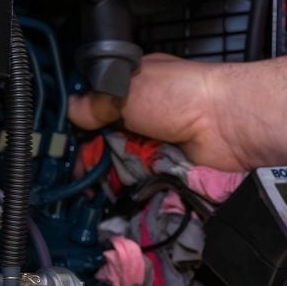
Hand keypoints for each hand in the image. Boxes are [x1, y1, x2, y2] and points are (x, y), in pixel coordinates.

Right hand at [68, 53, 286, 170]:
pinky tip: (110, 197)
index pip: (96, 108)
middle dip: (90, 157)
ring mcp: (154, 144)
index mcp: (130, 88)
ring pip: (121, 163)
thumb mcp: (126, 90)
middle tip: (71, 175)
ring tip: (86, 191)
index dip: (79, 126)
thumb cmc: (179, 95)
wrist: (225, 123)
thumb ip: (96, 103)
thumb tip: (70, 110)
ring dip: (106, 176)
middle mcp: (141, 116)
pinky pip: (141, 180)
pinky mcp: (165, 168)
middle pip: (105, 141)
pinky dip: (128, 187)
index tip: (61, 145)